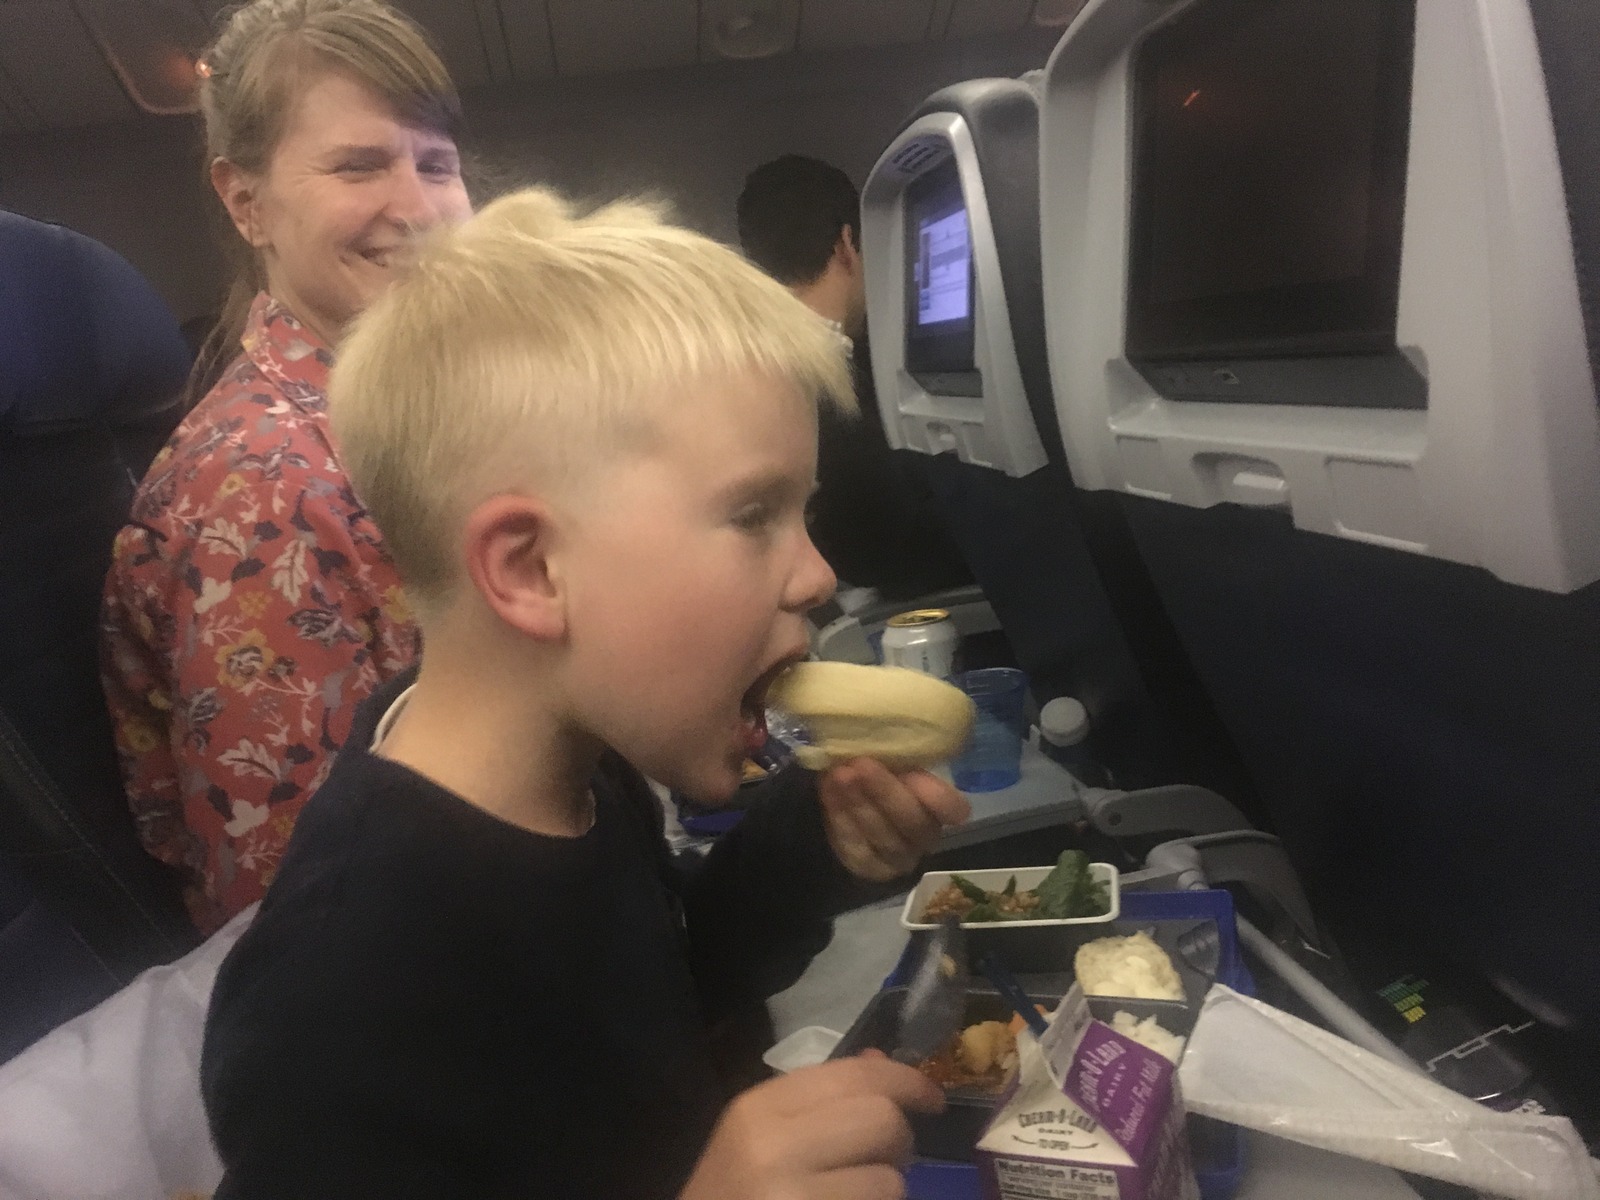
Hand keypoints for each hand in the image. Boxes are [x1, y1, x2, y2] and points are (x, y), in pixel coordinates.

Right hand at [679, 1052, 942, 1199]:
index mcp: (758, 1108)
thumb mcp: (758, 1137)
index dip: (907, 1081)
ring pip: (890, 1182)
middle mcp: (773, 1148)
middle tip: (883, 1160)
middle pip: (883, 1120)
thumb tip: (885, 1064)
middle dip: (898, 1142)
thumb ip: (819, 1101)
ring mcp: (792, 1199)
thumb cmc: (730, 1195)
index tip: (932, 1098)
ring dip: (886, 1192)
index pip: (854, 1075)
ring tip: (852, 1197)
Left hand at [818, 759, 970, 881]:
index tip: (916, 774)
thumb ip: (894, 754)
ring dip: (858, 802)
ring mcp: (897, 857)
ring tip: (838, 774)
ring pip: (881, 834)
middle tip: (860, 764)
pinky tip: (828, 790)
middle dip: (885, 791)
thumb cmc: (877, 776)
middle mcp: (923, 837)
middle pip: (911, 820)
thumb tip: (877, 725)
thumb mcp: (890, 762)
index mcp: (939, 808)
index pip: (953, 809)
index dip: (940, 797)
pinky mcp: (869, 868)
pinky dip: (839, 815)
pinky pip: (854, 844)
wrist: (849, 812)